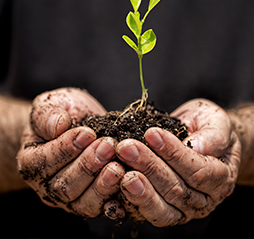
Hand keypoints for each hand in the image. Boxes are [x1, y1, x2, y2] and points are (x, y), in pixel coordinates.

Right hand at [17, 88, 124, 218]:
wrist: (79, 122)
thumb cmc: (63, 112)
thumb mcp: (51, 104)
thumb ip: (47, 114)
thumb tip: (57, 125)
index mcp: (32, 162)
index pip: (44, 162)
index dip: (66, 149)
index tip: (87, 133)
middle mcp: (48, 186)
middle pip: (64, 187)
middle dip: (88, 166)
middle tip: (107, 146)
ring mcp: (72, 198)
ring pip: (84, 203)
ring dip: (102, 185)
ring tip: (118, 166)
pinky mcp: (95, 200)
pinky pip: (105, 208)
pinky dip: (117, 201)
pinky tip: (128, 188)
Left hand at [115, 99, 240, 226]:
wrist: (198, 135)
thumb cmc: (207, 126)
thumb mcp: (216, 121)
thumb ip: (213, 135)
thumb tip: (198, 146)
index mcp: (220, 178)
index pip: (199, 171)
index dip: (174, 154)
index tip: (151, 134)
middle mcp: (203, 200)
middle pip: (176, 190)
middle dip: (149, 167)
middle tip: (126, 147)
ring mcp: (181, 210)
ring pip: (161, 209)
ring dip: (138, 190)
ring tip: (120, 171)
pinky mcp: (160, 210)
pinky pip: (144, 214)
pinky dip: (128, 202)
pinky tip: (114, 186)